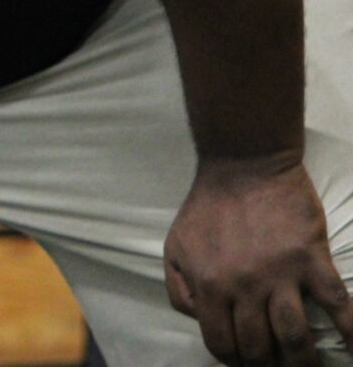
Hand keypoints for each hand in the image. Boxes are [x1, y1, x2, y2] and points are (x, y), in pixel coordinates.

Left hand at [165, 156, 352, 366]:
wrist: (243, 164)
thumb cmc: (208, 207)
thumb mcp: (175, 246)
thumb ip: (180, 288)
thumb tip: (199, 320)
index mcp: (209, 284)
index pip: (220, 343)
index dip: (233, 361)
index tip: (246, 363)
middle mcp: (244, 286)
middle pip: (258, 348)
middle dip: (267, 366)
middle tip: (277, 365)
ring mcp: (281, 274)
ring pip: (296, 337)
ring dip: (304, 362)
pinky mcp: (312, 259)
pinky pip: (339, 306)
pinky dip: (352, 334)